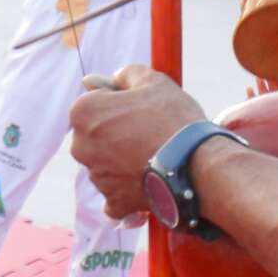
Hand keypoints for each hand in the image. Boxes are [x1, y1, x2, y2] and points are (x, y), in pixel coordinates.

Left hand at [69, 65, 207, 219]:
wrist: (197, 163)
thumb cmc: (173, 118)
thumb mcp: (152, 81)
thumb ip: (125, 75)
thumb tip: (104, 80)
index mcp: (83, 113)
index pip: (94, 102)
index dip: (118, 102)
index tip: (139, 108)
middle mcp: (80, 147)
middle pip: (96, 135)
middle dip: (115, 133)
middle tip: (148, 131)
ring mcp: (96, 177)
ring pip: (106, 164)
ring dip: (123, 160)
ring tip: (154, 155)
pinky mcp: (113, 201)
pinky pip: (116, 195)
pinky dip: (129, 189)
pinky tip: (148, 181)